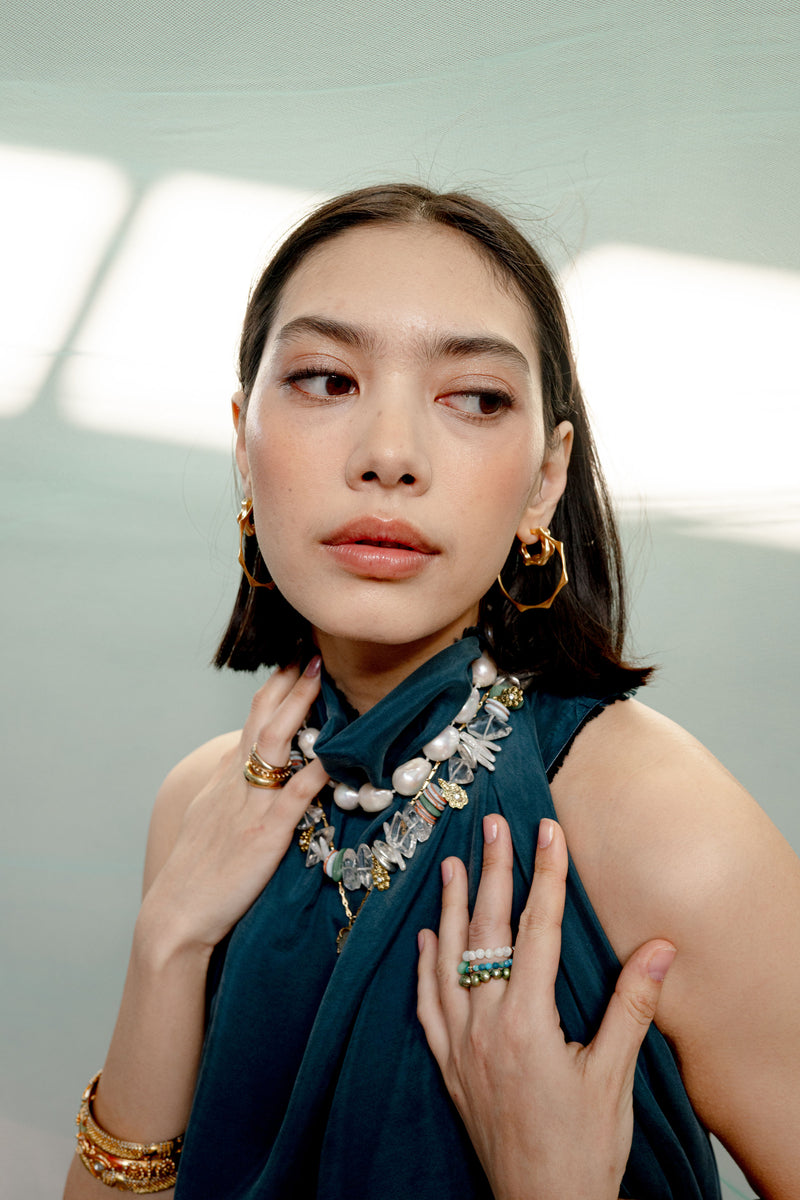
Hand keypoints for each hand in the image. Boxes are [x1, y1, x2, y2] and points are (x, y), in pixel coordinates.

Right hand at [142, 659, 328, 953]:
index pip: (251, 722)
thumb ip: (232, 789)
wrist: (176, 916)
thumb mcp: (209, 818)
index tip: (295, 661)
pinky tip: (334, 753)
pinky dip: (314, 770)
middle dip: (287, 684)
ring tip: (317, 677)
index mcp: (225, 778)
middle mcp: (235, 782)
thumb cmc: (197, 873)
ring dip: (297, 707)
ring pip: (272, 743)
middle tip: (310, 652)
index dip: (274, 691)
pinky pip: (293, 795)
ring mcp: (248, 805)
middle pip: (261, 720)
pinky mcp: (263, 834)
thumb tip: (250, 766)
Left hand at [417, 815, 675, 1199]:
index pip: (538, 930)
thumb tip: (660, 947)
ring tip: (453, 863)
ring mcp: (461, 1046)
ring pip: (449, 960)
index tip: (547, 831)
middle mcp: (486, 1026)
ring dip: (452, 908)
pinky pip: (428, 1005)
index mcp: (528, 1023)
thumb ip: (632, 1006)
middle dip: (493, 872)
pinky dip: (426, 967)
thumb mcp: (615, 1076)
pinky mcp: (449, 1066)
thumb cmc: (584, 1149)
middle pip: (487, 932)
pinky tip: (427, 939)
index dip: (546, 876)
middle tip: (493, 825)